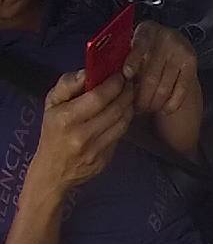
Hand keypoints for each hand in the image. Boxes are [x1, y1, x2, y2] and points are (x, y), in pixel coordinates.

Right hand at [28, 72, 134, 192]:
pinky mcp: (106, 158)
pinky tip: (124, 112)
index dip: (114, 84)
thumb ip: (68, 85)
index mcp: (66, 118)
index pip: (98, 97)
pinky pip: (121, 134)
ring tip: (129, 95)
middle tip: (129, 82)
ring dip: (130, 106)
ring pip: (123, 122)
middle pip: (115, 109)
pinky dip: (126, 120)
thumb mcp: (52, 105)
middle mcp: (82, 134)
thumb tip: (87, 72)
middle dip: (126, 93)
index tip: (120, 75)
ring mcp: (95, 149)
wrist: (53, 171)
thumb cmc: (52, 132)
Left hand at [122, 21, 197, 114]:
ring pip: (165, 86)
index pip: (139, 48)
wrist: (170, 39)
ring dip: (154, 103)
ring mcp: (180, 51)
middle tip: (135, 108)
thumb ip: (124, 59)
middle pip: (151, 75)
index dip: (132, 63)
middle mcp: (166, 38)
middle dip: (141, 97)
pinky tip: (165, 110)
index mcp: (146, 31)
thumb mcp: (132, 45)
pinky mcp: (191, 63)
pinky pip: (182, 88)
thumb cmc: (144, 47)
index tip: (126, 76)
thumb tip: (115, 81)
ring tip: (146, 109)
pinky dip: (172, 102)